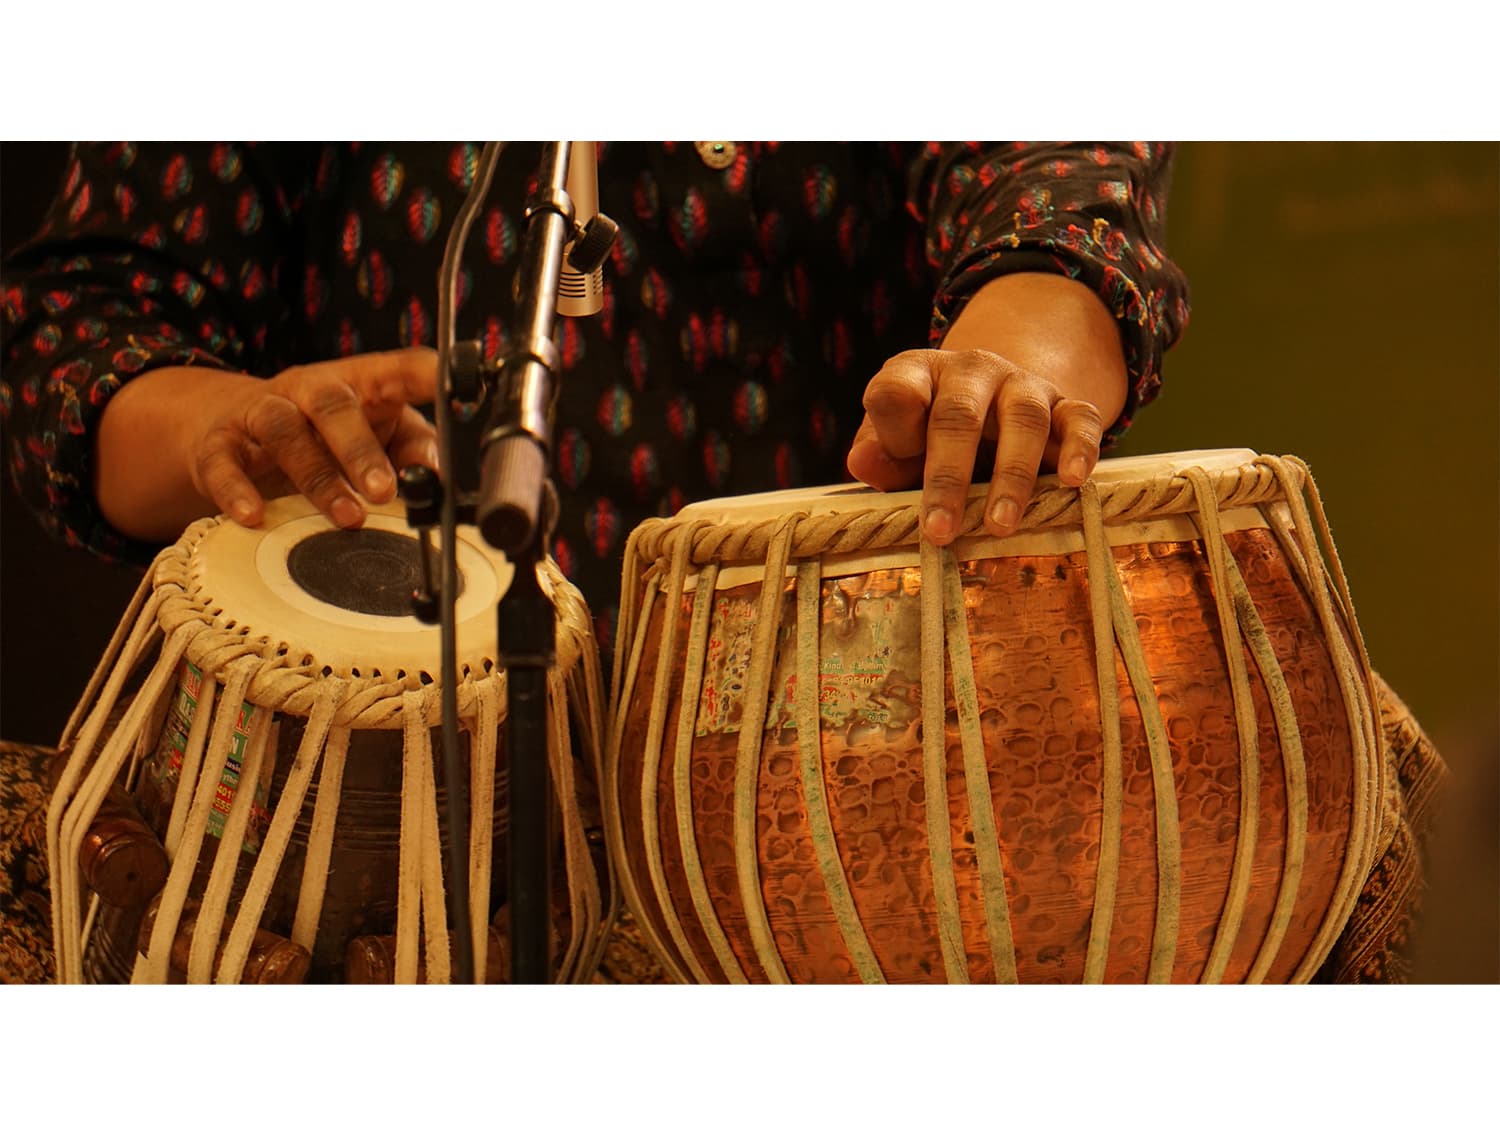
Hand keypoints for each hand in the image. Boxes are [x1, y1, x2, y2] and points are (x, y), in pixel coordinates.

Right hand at [97, 349, 438, 540]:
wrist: (231, 427)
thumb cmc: (324, 434)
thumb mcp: (377, 434)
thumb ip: (414, 448)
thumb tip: (437, 473)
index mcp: (358, 383)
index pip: (395, 369)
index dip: (422, 374)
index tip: (453, 383)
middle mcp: (308, 389)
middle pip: (333, 404)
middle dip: (361, 449)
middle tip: (385, 491)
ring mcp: (261, 412)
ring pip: (284, 432)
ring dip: (318, 478)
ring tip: (348, 518)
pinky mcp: (219, 444)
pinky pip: (223, 463)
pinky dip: (237, 490)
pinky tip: (254, 515)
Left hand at [846, 273, 1127, 544]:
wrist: (996, 406)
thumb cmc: (933, 436)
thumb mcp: (899, 445)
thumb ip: (881, 456)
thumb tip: (862, 463)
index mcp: (918, 374)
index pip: (897, 388)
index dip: (894, 423)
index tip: (890, 465)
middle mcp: (971, 370)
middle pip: (958, 414)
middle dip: (948, 477)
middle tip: (940, 530)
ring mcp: (1022, 383)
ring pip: (1023, 418)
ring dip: (1012, 475)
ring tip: (1000, 524)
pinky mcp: (1065, 403)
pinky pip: (1080, 417)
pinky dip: (1079, 447)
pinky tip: (1071, 481)